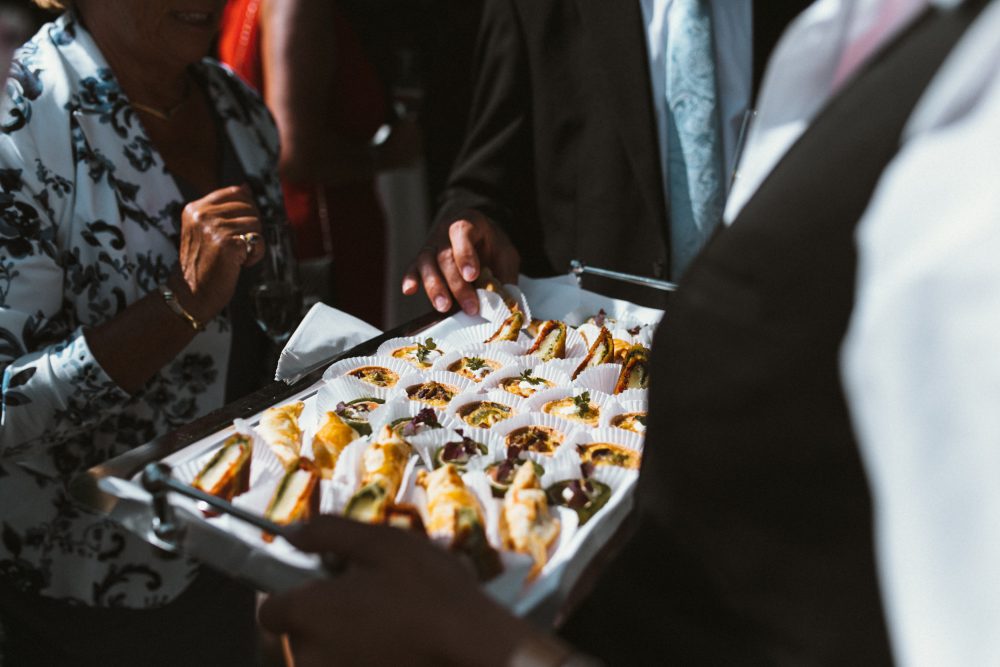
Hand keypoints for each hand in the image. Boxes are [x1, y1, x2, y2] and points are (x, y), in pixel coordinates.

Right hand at [173, 184, 264, 320]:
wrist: (191, 294)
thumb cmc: (202, 263)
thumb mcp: (206, 230)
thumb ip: (225, 208)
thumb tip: (246, 187)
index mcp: (195, 208)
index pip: (236, 192)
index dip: (247, 210)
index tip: (240, 229)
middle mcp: (203, 215)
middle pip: (250, 208)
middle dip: (250, 228)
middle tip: (236, 246)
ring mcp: (215, 228)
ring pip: (256, 225)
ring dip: (252, 244)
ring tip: (236, 256)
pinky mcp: (228, 244)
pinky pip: (259, 241)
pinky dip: (256, 255)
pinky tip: (241, 263)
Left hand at [258, 516, 534, 666]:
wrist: (474, 646)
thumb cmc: (429, 591)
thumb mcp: (383, 543)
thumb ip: (328, 533)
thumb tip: (291, 532)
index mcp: (307, 611)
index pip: (269, 608)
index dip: (292, 592)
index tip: (322, 582)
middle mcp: (307, 654)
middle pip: (298, 633)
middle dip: (322, 615)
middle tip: (366, 597)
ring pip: (322, 655)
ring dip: (342, 639)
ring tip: (386, 622)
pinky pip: (345, 666)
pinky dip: (362, 657)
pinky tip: (394, 642)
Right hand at [402, 210, 519, 315]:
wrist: (479, 238)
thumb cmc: (493, 247)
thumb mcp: (506, 256)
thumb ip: (504, 277)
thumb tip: (506, 307)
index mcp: (469, 222)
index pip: (461, 232)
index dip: (465, 254)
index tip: (472, 276)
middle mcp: (445, 231)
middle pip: (444, 255)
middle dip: (456, 284)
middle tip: (470, 306)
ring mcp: (431, 245)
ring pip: (426, 262)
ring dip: (434, 287)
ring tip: (444, 307)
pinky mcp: (422, 260)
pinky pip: (412, 267)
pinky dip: (410, 278)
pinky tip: (409, 290)